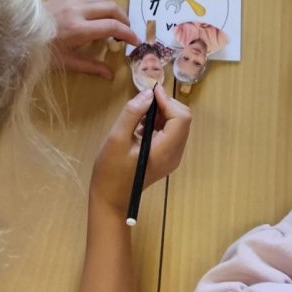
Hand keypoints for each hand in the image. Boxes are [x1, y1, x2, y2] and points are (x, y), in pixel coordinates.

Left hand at [45, 0, 138, 79]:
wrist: (17, 35)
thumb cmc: (41, 53)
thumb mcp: (67, 63)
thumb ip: (91, 67)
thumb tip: (111, 75)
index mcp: (79, 29)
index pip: (112, 27)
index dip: (128, 33)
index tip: (136, 41)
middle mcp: (77, 10)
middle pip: (111, 7)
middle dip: (124, 18)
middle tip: (127, 31)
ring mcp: (70, 1)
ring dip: (113, 10)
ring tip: (115, 23)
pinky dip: (99, 6)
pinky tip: (96, 18)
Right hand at [90, 85, 190, 210]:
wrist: (110, 199)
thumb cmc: (110, 171)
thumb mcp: (117, 139)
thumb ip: (133, 113)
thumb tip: (149, 93)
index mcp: (165, 151)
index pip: (181, 117)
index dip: (167, 101)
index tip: (150, 92)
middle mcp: (174, 154)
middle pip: (182, 120)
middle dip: (166, 105)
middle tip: (144, 102)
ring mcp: (171, 158)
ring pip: (177, 125)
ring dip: (162, 114)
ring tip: (139, 114)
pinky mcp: (165, 158)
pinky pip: (170, 134)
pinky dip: (159, 124)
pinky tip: (140, 125)